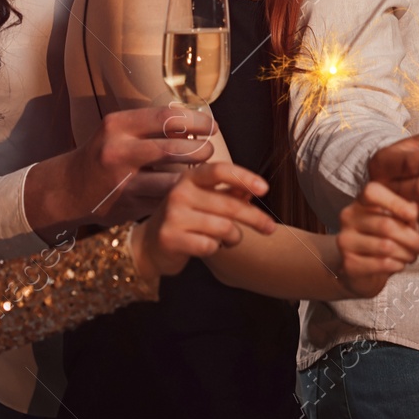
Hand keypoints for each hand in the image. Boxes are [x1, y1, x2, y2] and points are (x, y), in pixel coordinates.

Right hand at [71, 106, 216, 223]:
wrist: (69, 189)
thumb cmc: (104, 153)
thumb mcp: (119, 131)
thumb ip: (151, 127)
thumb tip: (196, 122)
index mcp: (118, 125)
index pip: (167, 118)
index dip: (196, 122)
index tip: (212, 127)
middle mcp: (117, 151)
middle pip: (174, 149)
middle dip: (200, 150)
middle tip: (210, 150)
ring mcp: (121, 181)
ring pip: (172, 179)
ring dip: (194, 175)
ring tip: (202, 170)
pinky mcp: (127, 204)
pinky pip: (164, 198)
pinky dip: (179, 193)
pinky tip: (186, 189)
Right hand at [133, 163, 276, 278]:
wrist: (148, 245)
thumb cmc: (184, 219)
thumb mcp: (203, 200)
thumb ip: (229, 192)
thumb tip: (255, 188)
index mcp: (190, 178)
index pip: (220, 170)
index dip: (244, 177)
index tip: (265, 189)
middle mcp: (180, 193)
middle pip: (229, 204)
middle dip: (255, 218)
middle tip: (270, 228)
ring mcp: (173, 216)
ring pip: (223, 228)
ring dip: (234, 237)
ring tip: (230, 239)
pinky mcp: (170, 238)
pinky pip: (210, 245)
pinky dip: (217, 249)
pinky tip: (210, 246)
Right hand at [334, 182, 418, 297]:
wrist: (360, 269)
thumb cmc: (381, 239)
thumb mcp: (394, 222)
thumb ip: (404, 214)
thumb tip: (413, 211)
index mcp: (360, 202)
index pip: (372, 193)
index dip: (395, 202)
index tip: (413, 215)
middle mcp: (348, 218)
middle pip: (385, 224)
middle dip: (411, 238)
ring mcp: (346, 240)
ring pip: (386, 246)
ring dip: (406, 254)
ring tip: (412, 256)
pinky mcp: (349, 263)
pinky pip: (381, 264)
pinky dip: (397, 265)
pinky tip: (400, 265)